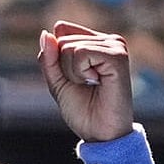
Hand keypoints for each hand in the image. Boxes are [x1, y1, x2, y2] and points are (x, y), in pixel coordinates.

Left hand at [38, 21, 134, 141]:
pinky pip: (80, 53)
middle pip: (62, 40)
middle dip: (63, 68)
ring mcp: (115, 46)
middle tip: (84, 85)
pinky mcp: (118, 56)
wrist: (99, 133)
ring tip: (91, 85)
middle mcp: (108, 40)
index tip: (73, 77)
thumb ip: (48, 58)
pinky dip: (79, 72)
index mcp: (96, 42)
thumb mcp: (56, 82)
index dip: (56, 57)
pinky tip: (97, 82)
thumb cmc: (82, 110)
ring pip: (68, 46)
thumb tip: (46, 33)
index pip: (61, 30)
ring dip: (71, 73)